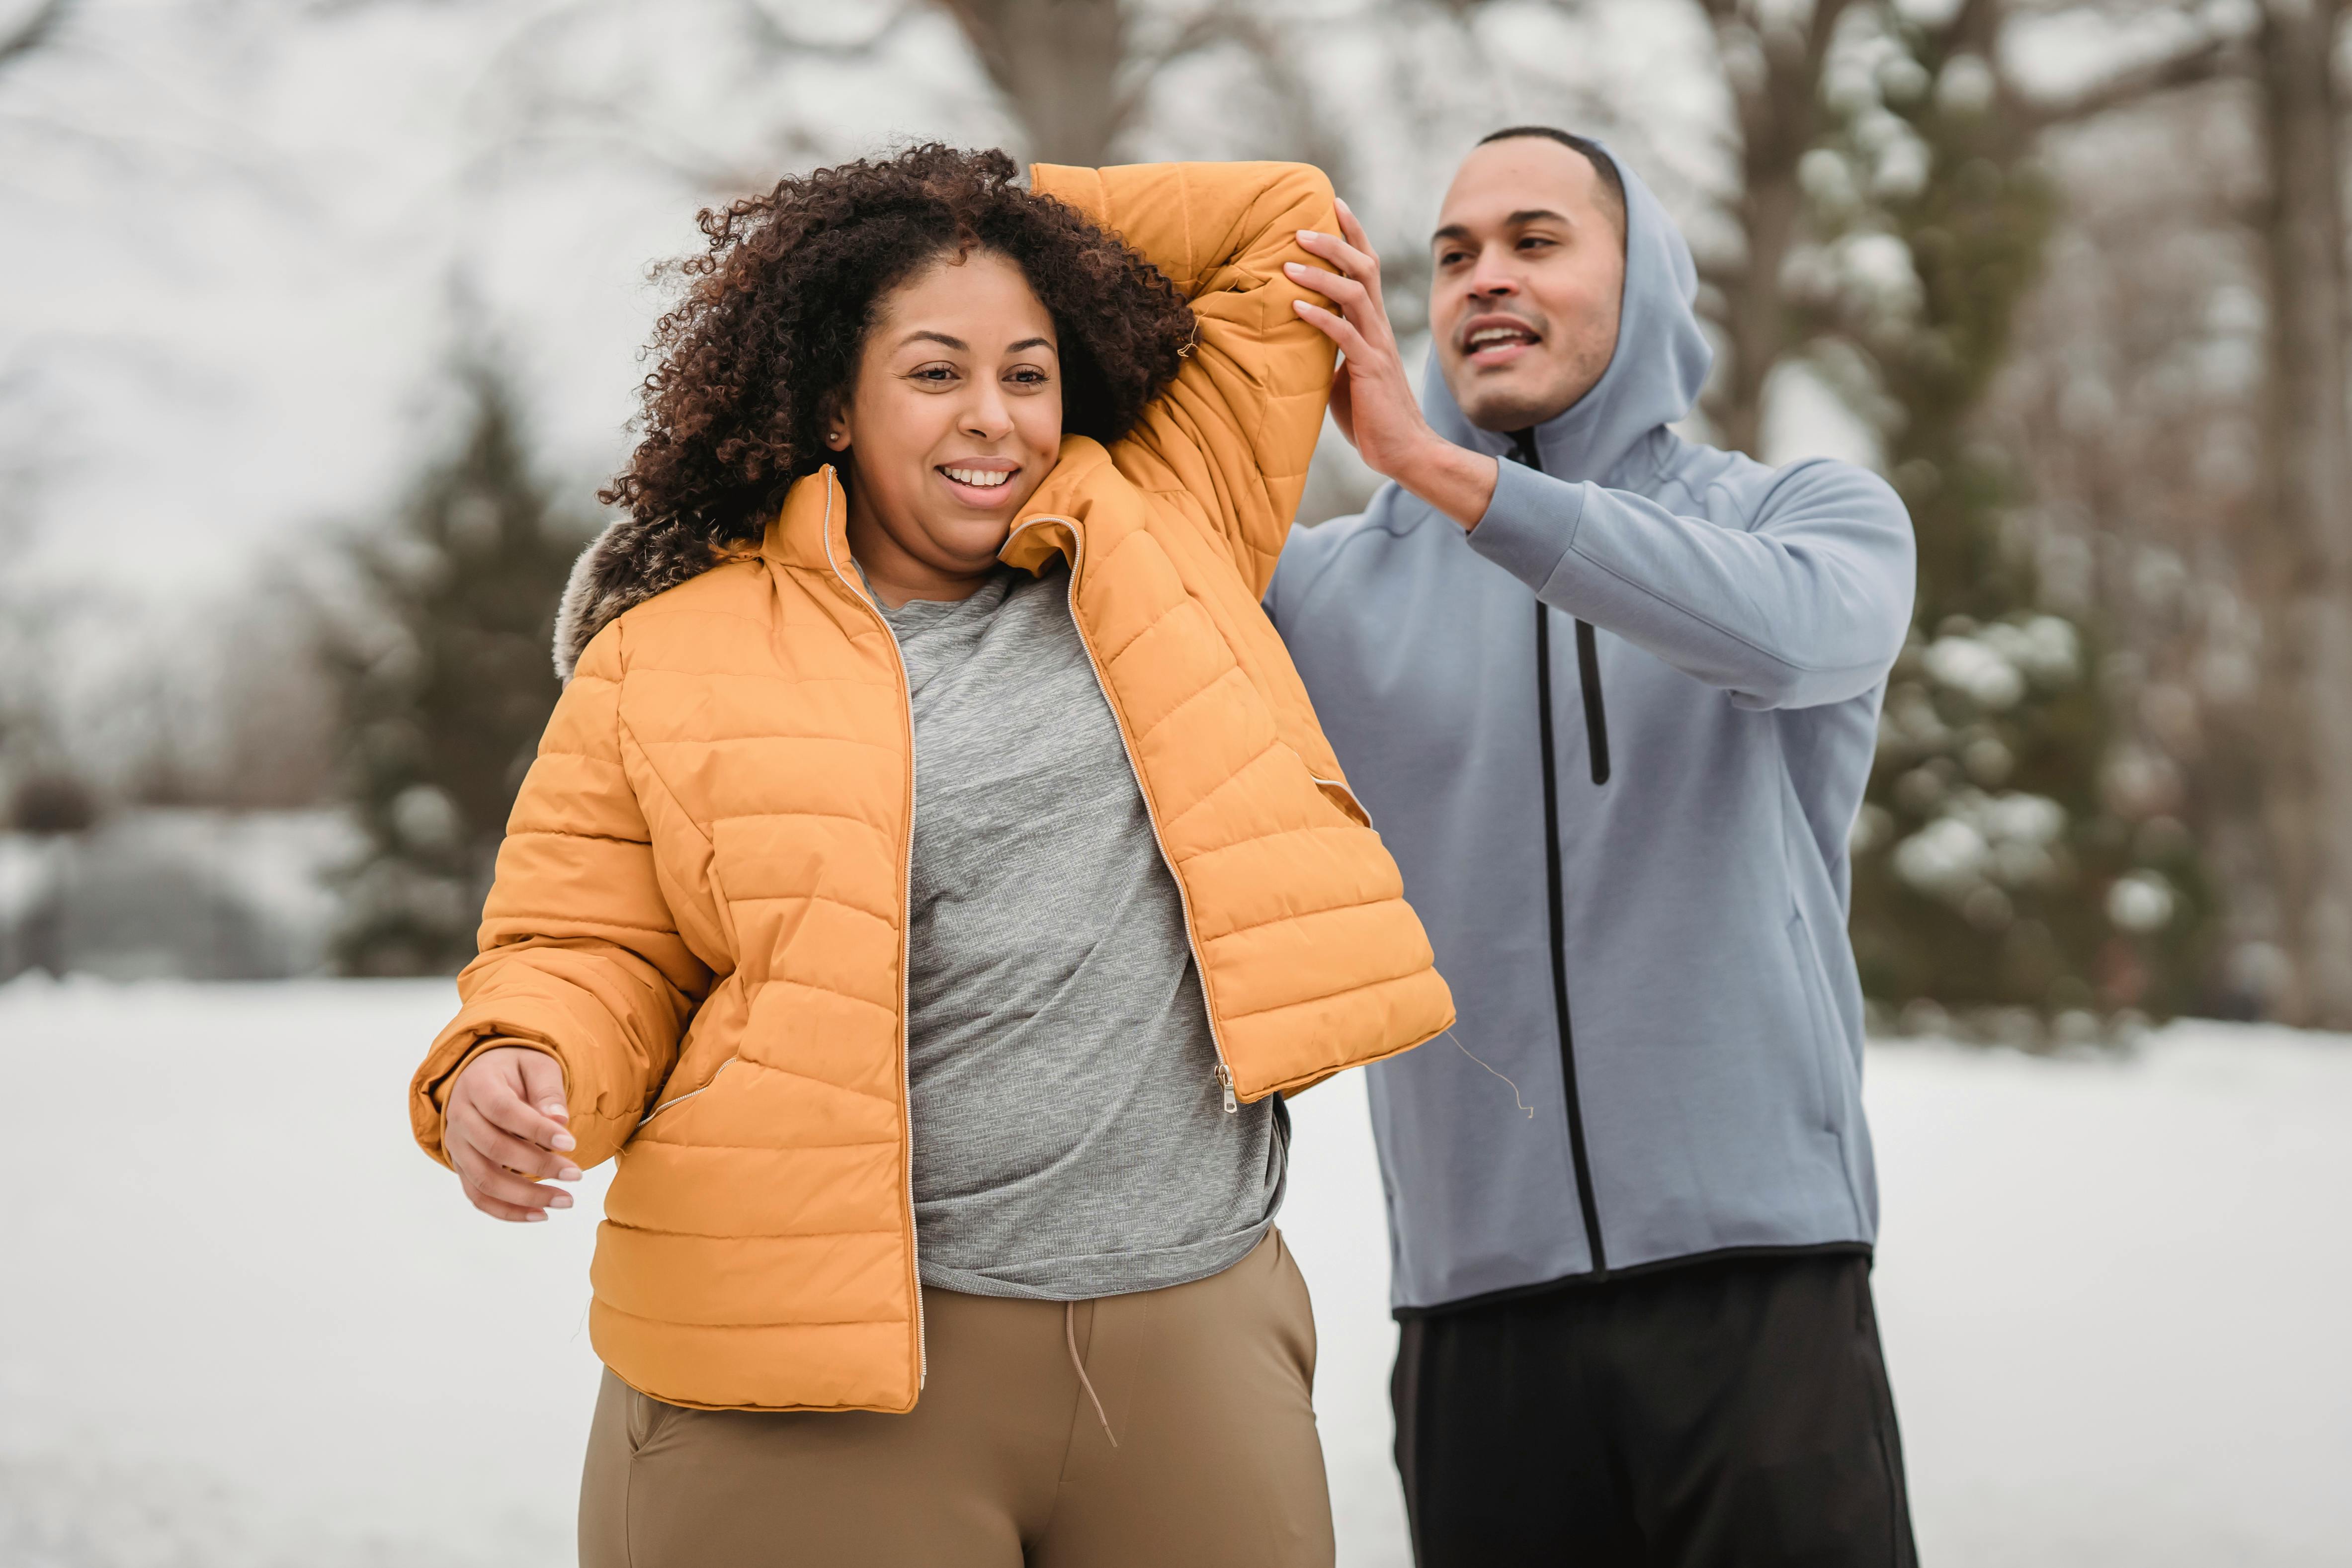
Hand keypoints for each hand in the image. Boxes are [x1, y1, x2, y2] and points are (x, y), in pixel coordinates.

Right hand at [445, 1045, 580, 1221]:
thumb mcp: (537, 1066)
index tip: (571, 1143)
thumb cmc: (516, 1071)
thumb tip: (559, 1121)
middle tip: (576, 1175)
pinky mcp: (461, 1167)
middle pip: (494, 1149)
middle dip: (538, 1166)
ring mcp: (456, 1146)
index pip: (504, 1111)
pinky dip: (507, 1210)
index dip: (536, 1130)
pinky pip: (478, 1196)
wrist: (485, 1076)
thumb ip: (547, 1091)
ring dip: (525, 1196)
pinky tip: (540, 1215)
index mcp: (477, 1085)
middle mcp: (459, 1117)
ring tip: (565, 1200)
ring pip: (484, 1180)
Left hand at [1289, 199, 1498, 528]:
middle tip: (1300, 226)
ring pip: (1355, 293)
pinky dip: (1319, 317)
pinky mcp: (1370, 369)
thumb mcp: (1344, 373)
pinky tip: (1296, 306)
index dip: (1352, 233)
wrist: (1404, 451)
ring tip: (1289, 261)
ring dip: (1321, 274)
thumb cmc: (1372, 415)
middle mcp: (1379, 327)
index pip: (1367, 267)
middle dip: (1335, 241)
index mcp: (1375, 324)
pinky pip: (1344, 335)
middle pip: (1363, 268)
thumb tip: (1300, 333)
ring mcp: (1377, 346)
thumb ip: (1330, 349)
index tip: (1332, 204)